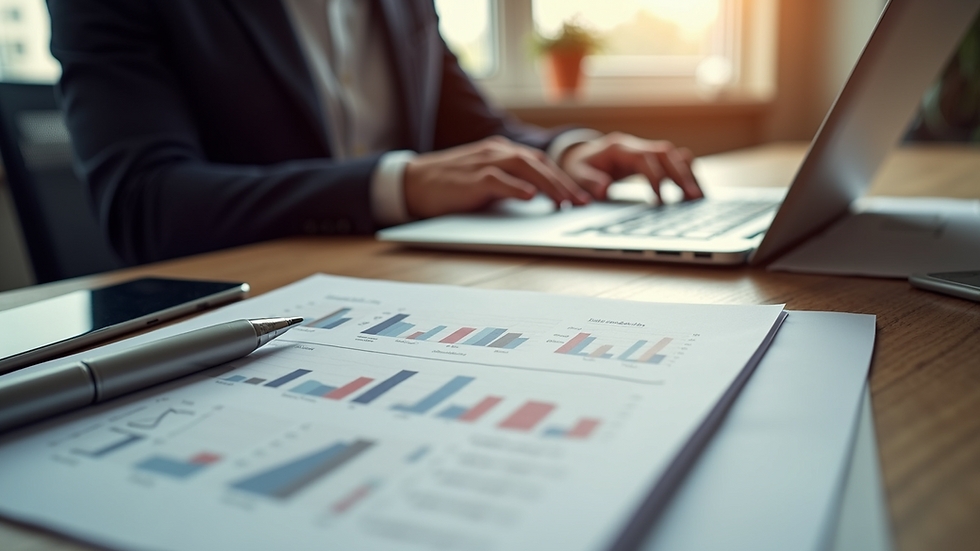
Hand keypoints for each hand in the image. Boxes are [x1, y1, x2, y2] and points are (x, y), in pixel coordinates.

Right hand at [403, 136, 591, 218]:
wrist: (415, 183)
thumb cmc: (450, 184)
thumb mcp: (484, 179)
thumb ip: (508, 182)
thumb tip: (536, 197)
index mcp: (501, 151)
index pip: (539, 162)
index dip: (561, 178)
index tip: (578, 196)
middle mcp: (496, 151)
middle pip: (538, 163)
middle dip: (562, 183)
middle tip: (580, 202)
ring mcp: (484, 162)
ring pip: (525, 168)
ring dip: (548, 185)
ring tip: (564, 201)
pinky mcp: (472, 177)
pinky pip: (499, 180)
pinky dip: (516, 187)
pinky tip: (531, 196)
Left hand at [558, 132, 702, 201]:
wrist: (580, 156)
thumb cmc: (578, 167)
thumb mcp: (576, 175)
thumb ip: (588, 182)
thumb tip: (602, 190)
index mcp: (618, 148)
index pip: (644, 158)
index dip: (655, 177)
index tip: (660, 201)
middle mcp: (635, 145)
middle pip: (666, 153)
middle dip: (681, 175)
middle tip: (693, 198)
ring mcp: (645, 149)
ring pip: (674, 155)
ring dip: (688, 174)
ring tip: (699, 198)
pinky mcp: (651, 157)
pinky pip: (674, 160)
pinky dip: (686, 173)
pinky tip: (693, 192)